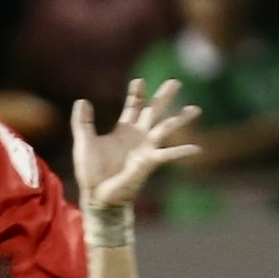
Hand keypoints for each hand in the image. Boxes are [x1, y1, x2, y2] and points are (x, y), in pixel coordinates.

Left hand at [71, 79, 201, 207]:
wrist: (96, 196)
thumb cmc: (91, 172)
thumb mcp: (84, 143)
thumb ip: (82, 123)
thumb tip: (81, 101)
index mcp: (124, 129)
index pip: (133, 106)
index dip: (137, 93)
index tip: (139, 81)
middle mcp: (138, 136)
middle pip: (154, 111)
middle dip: (163, 97)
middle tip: (175, 82)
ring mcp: (146, 148)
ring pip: (166, 128)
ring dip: (180, 119)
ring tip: (196, 109)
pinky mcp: (149, 162)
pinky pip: (168, 155)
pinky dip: (182, 151)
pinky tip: (196, 149)